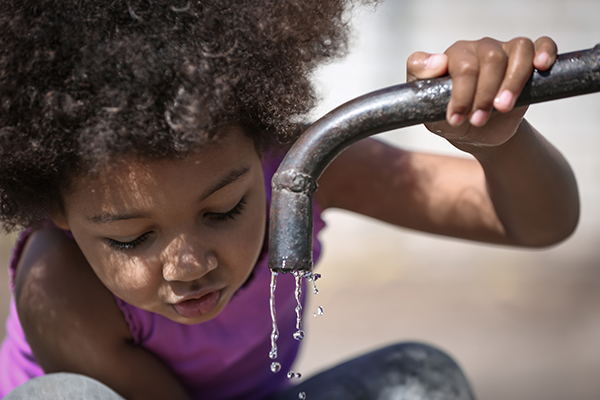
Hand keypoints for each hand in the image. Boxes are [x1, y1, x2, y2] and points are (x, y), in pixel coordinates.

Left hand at [406, 37, 556, 148]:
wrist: (480, 134)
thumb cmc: (452, 118)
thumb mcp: (427, 109)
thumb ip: (421, 81)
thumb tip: (438, 61)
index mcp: (453, 57)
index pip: (460, 63)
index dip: (460, 92)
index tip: (456, 118)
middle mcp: (478, 49)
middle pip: (489, 59)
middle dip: (484, 94)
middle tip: (478, 120)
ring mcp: (503, 51)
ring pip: (517, 50)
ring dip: (512, 83)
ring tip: (503, 109)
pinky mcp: (527, 60)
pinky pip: (540, 44)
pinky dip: (544, 52)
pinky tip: (541, 67)